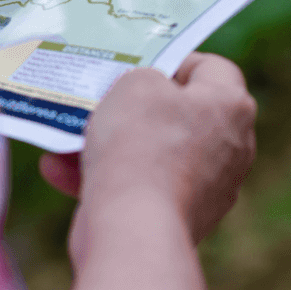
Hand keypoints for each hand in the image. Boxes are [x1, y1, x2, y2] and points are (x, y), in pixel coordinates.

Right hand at [43, 53, 256, 250]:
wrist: (133, 229)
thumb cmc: (140, 144)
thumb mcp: (135, 83)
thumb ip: (143, 75)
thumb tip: (144, 92)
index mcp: (231, 107)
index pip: (212, 68)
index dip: (173, 60)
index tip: (138, 65)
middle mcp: (230, 148)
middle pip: (179, 114)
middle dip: (135, 107)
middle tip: (103, 97)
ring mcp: (208, 189)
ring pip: (153, 153)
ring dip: (108, 143)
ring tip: (68, 135)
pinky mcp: (178, 219)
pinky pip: (140, 188)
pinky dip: (104, 178)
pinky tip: (58, 170)